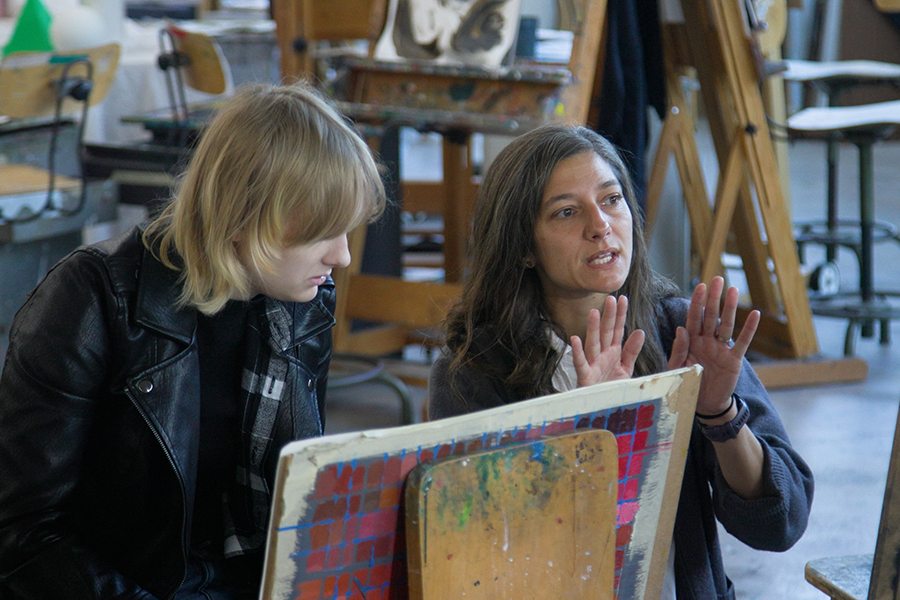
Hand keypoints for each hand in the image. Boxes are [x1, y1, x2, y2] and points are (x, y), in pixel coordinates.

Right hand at [571, 295, 644, 386]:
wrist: (600, 410)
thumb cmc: (609, 388)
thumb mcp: (625, 369)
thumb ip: (632, 351)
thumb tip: (640, 331)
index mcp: (612, 353)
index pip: (617, 330)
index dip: (620, 315)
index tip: (623, 298)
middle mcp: (601, 356)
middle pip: (605, 333)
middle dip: (608, 316)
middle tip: (610, 298)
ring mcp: (592, 365)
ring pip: (593, 343)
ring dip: (592, 328)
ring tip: (594, 312)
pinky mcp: (585, 377)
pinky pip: (581, 363)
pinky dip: (577, 352)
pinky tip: (575, 339)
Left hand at [667, 276, 759, 414]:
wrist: (703, 406)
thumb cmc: (686, 385)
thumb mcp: (677, 368)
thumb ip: (678, 349)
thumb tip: (680, 328)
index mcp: (691, 342)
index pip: (693, 318)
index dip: (696, 303)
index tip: (700, 286)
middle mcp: (706, 341)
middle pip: (710, 316)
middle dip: (713, 298)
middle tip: (717, 279)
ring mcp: (721, 349)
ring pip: (726, 324)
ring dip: (729, 308)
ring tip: (732, 289)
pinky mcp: (734, 360)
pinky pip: (742, 342)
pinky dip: (749, 329)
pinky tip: (754, 314)